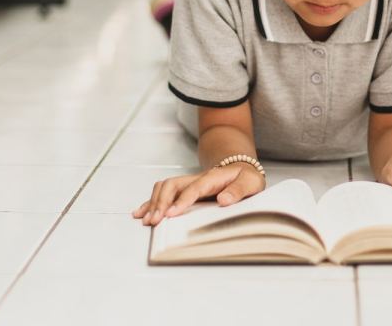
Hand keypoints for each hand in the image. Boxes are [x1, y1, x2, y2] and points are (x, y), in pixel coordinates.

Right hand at [131, 164, 266, 226]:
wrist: (243, 169)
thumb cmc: (246, 179)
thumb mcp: (250, 183)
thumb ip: (238, 191)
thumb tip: (224, 200)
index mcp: (213, 178)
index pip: (194, 188)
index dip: (181, 201)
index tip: (170, 214)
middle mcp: (197, 178)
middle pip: (173, 185)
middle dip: (161, 202)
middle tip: (155, 221)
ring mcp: (189, 183)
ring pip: (165, 187)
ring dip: (154, 202)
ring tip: (146, 220)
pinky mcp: (184, 189)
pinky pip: (164, 192)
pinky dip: (151, 202)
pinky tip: (141, 212)